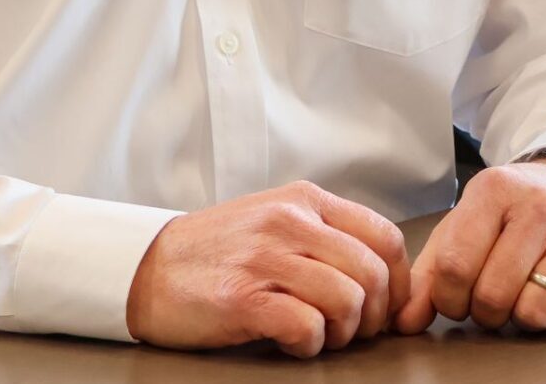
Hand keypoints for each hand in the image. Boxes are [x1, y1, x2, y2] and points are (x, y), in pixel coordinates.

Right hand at [124, 181, 411, 357]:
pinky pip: (307, 326)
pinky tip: (291, 341)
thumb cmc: (217, 252)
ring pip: (348, 300)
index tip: (388, 308)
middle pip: (373, 272)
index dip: (398, 282)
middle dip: (375, 315)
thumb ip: (325, 235)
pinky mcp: (243, 297)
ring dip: (342, 332)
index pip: (385, 237)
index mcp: (304, 201)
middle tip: (354, 331)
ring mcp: (265, 258)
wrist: (146, 267)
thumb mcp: (275, 220)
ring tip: (320, 335)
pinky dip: (309, 345)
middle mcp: (289, 222)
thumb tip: (383, 276)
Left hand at [394, 158, 545, 336]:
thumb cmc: (519, 213)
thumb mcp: (469, 224)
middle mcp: (541, 206)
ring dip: (525, 318)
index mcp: (495, 190)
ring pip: (535, 313)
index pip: (454, 266)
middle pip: (493, 296)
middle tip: (495, 298)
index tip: (458, 297)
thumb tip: (402, 323)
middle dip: (486, 313)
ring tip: (528, 293)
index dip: (449, 298)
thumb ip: (430, 273)